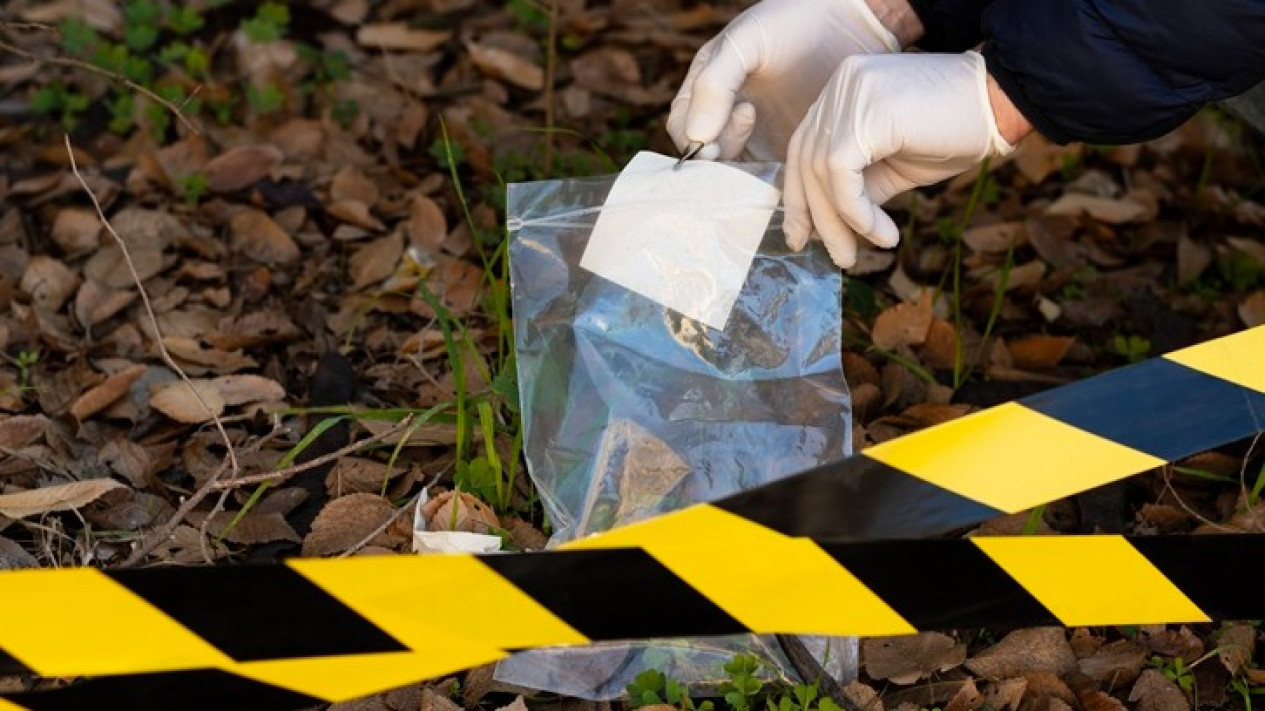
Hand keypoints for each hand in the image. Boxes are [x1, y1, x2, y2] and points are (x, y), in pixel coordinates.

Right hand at [666, 0, 901, 161]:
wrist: (851, 23)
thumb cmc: (793, 22)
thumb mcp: (746, 41)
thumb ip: (715, 84)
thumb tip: (696, 137)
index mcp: (705, 89)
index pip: (682, 128)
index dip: (695, 138)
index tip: (723, 129)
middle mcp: (724, 117)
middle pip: (704, 157)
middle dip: (719, 154)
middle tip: (750, 121)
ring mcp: (754, 138)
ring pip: (733, 173)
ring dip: (744, 170)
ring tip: (769, 134)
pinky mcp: (783, 152)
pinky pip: (766, 179)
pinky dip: (770, 180)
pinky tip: (789, 159)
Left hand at [783, 51, 1015, 267]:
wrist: (1002, 103)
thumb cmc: (953, 133)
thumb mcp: (892, 166)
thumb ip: (856, 186)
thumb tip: (825, 226)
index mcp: (841, 91)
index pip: (804, 148)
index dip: (800, 195)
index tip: (803, 236)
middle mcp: (840, 85)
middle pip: (807, 161)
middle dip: (816, 216)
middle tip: (837, 258)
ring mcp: (851, 93)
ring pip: (821, 171)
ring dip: (839, 223)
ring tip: (858, 254)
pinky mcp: (867, 112)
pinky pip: (842, 174)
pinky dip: (856, 212)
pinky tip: (882, 234)